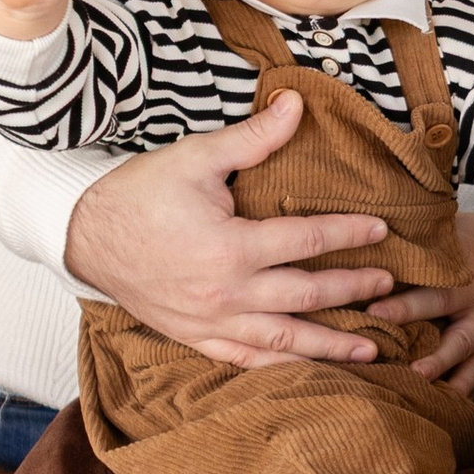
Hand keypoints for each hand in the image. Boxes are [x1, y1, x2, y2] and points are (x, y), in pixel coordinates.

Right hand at [63, 92, 398, 369]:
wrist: (83, 235)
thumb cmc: (137, 193)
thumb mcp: (194, 158)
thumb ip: (251, 138)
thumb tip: (296, 104)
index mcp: (229, 248)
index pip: (306, 240)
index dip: (348, 234)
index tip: (382, 231)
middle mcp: (224, 294)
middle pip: (305, 297)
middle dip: (352, 291)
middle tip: (389, 286)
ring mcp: (209, 323)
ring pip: (283, 341)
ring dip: (330, 347)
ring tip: (371, 349)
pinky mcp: (193, 338)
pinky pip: (246, 360)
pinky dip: (282, 367)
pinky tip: (309, 369)